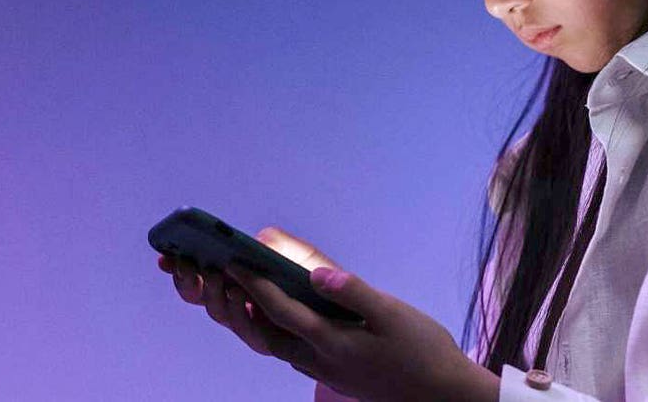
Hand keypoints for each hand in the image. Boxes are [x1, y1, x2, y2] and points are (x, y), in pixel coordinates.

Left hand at [156, 227, 497, 401]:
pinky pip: (280, 346)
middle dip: (229, 302)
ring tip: (220, 285)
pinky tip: (261, 308)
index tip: (227, 260)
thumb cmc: (421, 350)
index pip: (279, 310)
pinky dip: (262, 326)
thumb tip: (317, 272)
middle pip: (257, 333)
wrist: (439, 394)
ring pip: (265, 343)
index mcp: (330, 342)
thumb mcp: (394, 313)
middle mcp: (315, 359)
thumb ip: (354, 291)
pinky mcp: (325, 369)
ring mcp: (318, 368)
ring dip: (240, 316)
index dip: (252, 284)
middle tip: (208, 271)